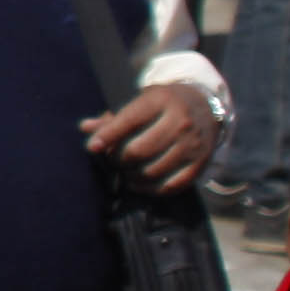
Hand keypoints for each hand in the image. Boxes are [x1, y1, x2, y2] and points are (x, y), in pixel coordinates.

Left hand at [78, 81, 219, 195]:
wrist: (204, 105)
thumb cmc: (162, 104)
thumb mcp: (140, 101)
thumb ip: (113, 117)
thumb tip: (85, 128)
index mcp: (161, 101)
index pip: (129, 121)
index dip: (107, 136)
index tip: (92, 147)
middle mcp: (180, 122)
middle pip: (139, 150)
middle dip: (118, 159)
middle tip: (112, 159)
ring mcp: (193, 144)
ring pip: (153, 171)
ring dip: (132, 176)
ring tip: (125, 171)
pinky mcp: (201, 163)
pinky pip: (172, 185)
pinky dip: (151, 189)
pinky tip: (140, 183)